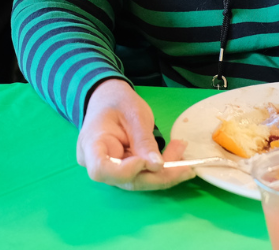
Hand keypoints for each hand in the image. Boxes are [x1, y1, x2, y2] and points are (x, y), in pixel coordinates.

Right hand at [77, 79, 195, 190]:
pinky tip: (176, 156)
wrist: (109, 97)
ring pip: (138, 181)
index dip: (123, 172)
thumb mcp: (134, 114)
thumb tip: (157, 166)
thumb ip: (144, 140)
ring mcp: (112, 168)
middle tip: (186, 164)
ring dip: (164, 172)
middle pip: (126, 180)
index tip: (143, 161)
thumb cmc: (118, 101)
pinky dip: (161, 168)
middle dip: (158, 176)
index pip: (100, 169)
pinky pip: (143, 175)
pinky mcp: (124, 169)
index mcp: (92, 143)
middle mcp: (98, 162)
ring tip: (182, 152)